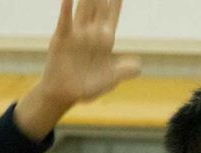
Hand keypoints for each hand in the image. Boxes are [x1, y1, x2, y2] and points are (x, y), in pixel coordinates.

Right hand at [15, 0, 141, 138]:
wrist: (65, 94)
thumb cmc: (88, 87)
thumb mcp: (111, 79)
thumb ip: (124, 71)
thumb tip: (138, 65)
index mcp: (105, 40)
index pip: (112, 15)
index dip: (116, 2)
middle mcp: (91, 33)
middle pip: (98, 6)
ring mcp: (76, 34)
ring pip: (83, 9)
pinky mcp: (62, 40)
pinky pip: (65, 22)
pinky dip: (66, 9)